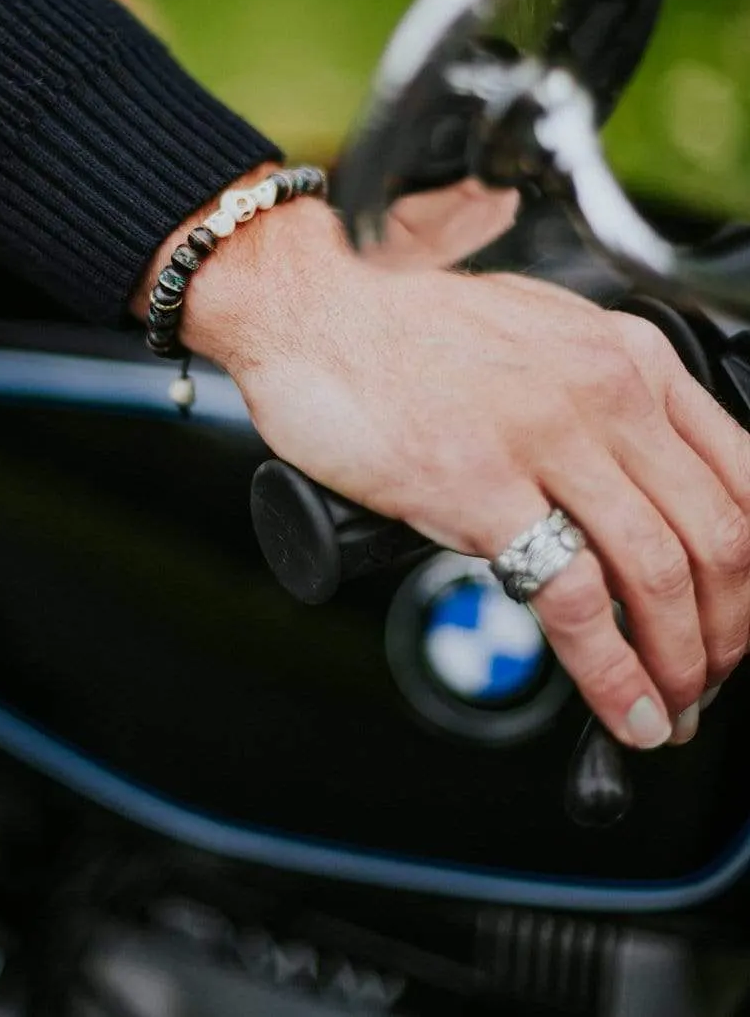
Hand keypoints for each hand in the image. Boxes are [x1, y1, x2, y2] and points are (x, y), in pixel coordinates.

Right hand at [137, 184, 749, 749]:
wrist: (312, 307)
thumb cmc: (406, 326)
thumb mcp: (539, 334)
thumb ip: (599, 397)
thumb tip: (637, 480)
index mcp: (628, 355)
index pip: (745, 476)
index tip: (736, 611)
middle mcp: (604, 391)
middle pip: (719, 536)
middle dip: (728, 631)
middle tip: (710, 675)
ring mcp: (544, 438)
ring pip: (661, 575)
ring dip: (683, 665)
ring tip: (672, 709)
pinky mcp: (478, 488)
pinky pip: (574, 602)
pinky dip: (614, 676)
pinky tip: (625, 710)